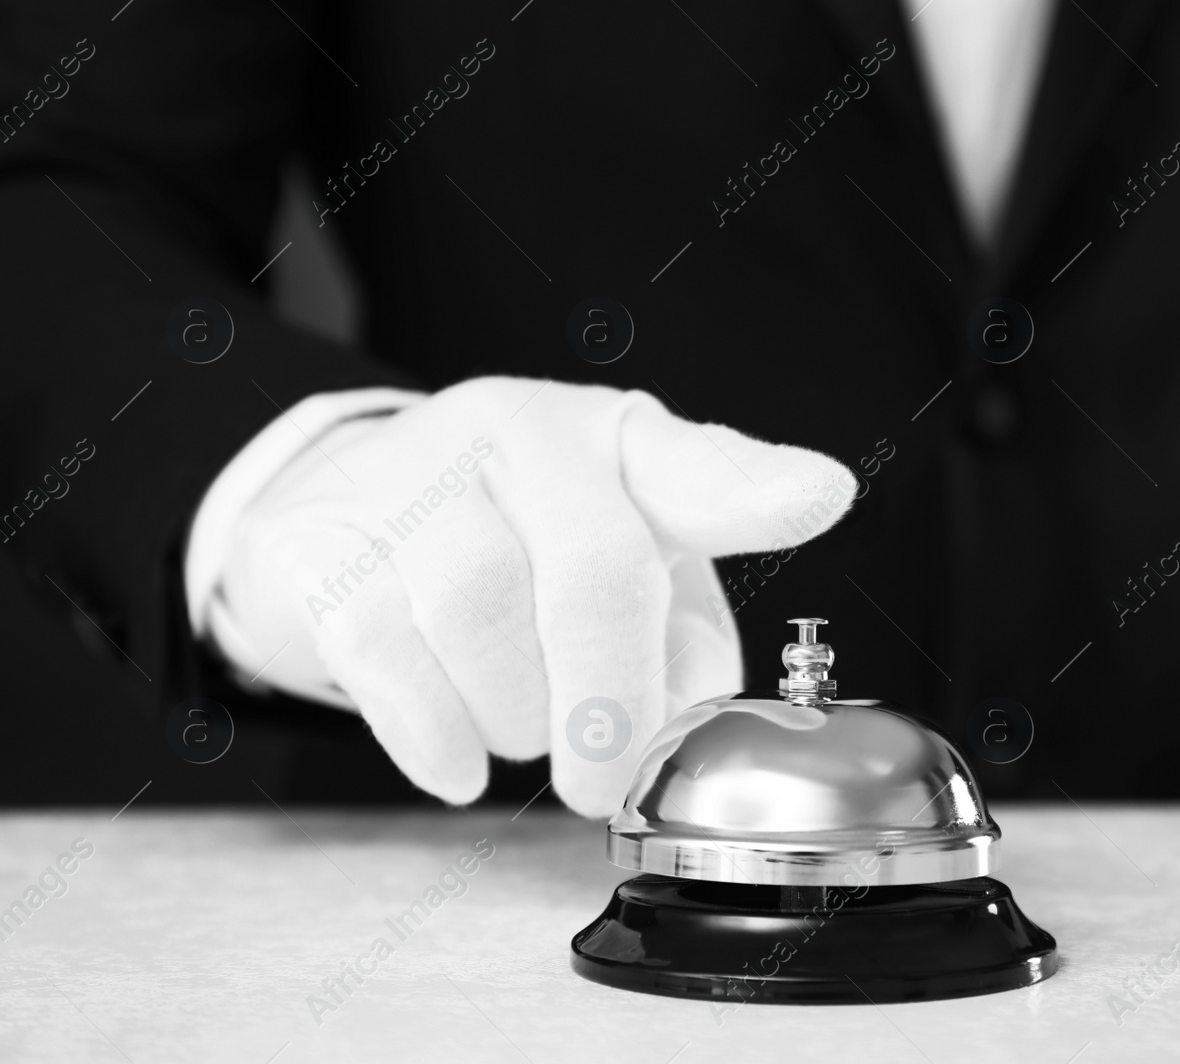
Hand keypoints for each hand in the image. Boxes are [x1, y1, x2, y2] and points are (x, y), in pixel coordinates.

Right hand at [211, 377, 854, 812]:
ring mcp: (415, 478)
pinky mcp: (324, 539)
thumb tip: (690, 717)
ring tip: (523, 730)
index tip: (818, 498)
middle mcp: (518, 437)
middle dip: (613, 702)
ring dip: (517, 713)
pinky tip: (459, 761)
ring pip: (480, 610)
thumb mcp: (625, 564)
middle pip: (593, 570)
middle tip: (602, 778)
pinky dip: (435, 732)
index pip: (692, 465)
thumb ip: (684, 638)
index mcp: (612, 444)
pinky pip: (383, 648)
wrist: (341, 509)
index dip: (754, 489)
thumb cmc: (519, 544)